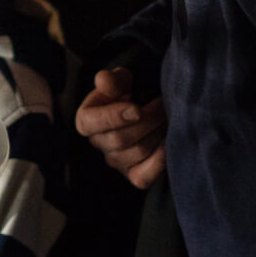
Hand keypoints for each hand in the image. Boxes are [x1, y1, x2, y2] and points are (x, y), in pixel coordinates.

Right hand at [75, 67, 166, 189]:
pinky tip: (169, 141)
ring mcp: (116, 162)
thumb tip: (103, 80)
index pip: (90, 123)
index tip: (136, 108)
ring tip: (169, 117)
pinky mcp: (134, 175)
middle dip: (146, 121)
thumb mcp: (121, 81)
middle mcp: (98, 143)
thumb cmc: (130, 91)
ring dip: (157, 134)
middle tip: (164, 105)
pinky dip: (160, 160)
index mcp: (86, 120)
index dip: (112, 117)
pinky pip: (144, 177)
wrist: (147, 106)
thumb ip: (112, 80)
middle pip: (119, 139)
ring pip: (137, 153)